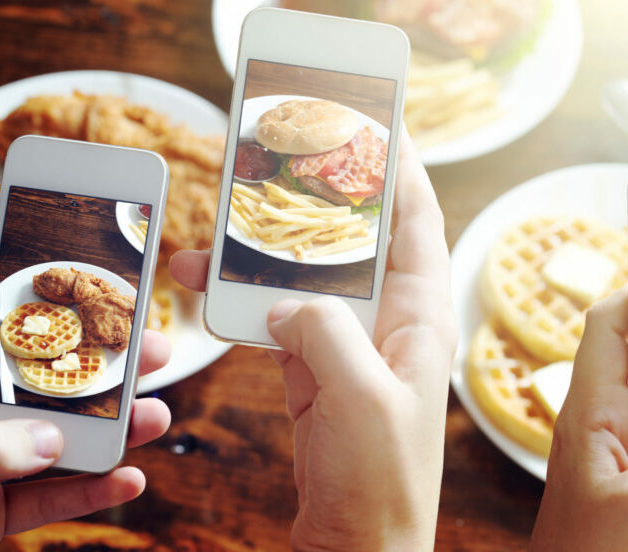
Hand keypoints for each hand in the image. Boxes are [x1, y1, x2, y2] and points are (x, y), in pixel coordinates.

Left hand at [0, 279, 171, 551]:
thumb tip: (46, 440)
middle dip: (92, 363)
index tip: (63, 280)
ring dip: (108, 429)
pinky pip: (51, 499)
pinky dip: (92, 491)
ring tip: (152, 416)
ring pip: (57, 438)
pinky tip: (125, 480)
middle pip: (35, 378)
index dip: (7, 294)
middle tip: (143, 350)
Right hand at [170, 134, 455, 551]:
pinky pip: (277, 319)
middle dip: (322, 195)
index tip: (384, 118)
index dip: (403, 167)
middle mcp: (390, 324)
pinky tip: (207, 286)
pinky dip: (244, 301)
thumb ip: (325, 333)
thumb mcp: (361, 397)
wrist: (354, 547)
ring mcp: (350, 347)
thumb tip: (285, 302)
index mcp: (421, 319)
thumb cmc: (380, 481)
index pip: (417, 221)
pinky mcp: (314, 372)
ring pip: (308, 276)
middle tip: (288, 151)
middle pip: (357, 239)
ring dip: (267, 249)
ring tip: (224, 216)